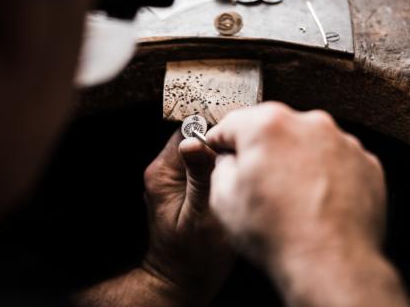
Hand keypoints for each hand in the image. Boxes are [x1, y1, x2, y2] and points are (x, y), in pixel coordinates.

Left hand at [142, 130, 233, 304]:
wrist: (182, 281)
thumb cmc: (193, 256)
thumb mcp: (200, 216)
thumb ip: (199, 177)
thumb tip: (195, 142)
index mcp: (163, 172)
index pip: (188, 130)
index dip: (215, 128)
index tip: (237, 135)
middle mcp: (164, 171)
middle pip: (196, 137)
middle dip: (221, 141)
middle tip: (245, 152)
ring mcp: (174, 180)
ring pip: (202, 151)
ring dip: (222, 155)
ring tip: (242, 166)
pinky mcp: (184, 189)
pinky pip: (204, 166)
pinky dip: (221, 168)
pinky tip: (235, 179)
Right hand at [206, 102, 406, 306]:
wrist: (331, 264)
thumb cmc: (278, 233)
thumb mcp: (222, 199)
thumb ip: (220, 167)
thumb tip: (229, 162)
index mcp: (267, 125)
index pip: (232, 124)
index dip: (219, 141)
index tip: (218, 151)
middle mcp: (308, 124)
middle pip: (273, 130)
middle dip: (261, 151)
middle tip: (256, 183)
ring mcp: (341, 142)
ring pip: (305, 144)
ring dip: (294, 162)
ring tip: (290, 199)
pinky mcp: (365, 163)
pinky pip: (334, 161)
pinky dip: (323, 175)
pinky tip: (314, 202)